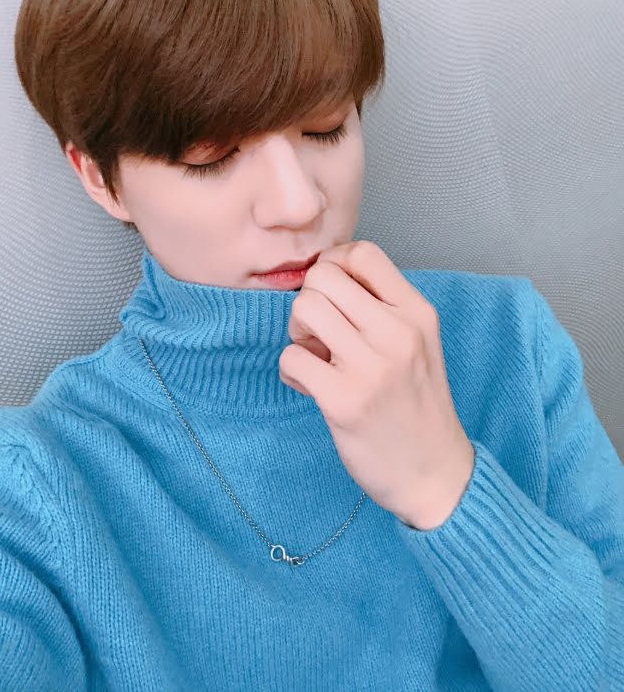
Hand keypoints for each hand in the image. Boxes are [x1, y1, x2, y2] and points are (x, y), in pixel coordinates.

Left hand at [278, 239, 474, 529]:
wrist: (435, 474)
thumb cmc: (417, 404)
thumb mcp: (419, 342)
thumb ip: (382, 307)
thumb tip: (325, 275)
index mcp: (417, 312)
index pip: (363, 252)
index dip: (334, 264)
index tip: (333, 294)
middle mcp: (398, 332)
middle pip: (323, 276)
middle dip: (310, 299)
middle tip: (320, 333)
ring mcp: (371, 366)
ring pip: (303, 309)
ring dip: (298, 333)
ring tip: (317, 358)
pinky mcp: (343, 400)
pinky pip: (291, 357)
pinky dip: (292, 371)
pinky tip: (312, 387)